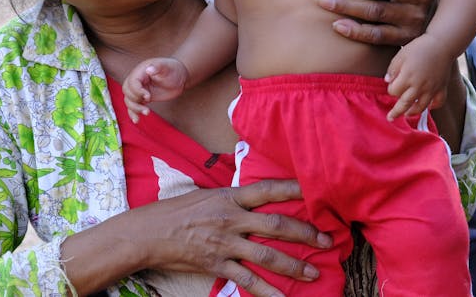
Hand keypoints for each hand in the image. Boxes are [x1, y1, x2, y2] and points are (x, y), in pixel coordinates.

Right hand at [122, 57, 188, 122]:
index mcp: (141, 71)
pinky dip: (133, 113)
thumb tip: (149, 69)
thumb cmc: (173, 69)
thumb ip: (158, 67)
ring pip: (128, 100)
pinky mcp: (143, 98)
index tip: (149, 96)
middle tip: (149, 101)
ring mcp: (139, 89)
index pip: (132, 82)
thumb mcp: (167, 67)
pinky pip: (133, 106)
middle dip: (135, 99)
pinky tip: (137, 120)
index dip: (138, 91)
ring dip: (134, 108)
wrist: (179, 77)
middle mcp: (137, 80)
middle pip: (127, 91)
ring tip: (147, 112)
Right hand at [135, 181, 330, 296]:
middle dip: (305, 233)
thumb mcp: (206, 195)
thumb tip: (254, 197)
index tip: (315, 189)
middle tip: (326, 240)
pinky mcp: (217, 265)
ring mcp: (225, 243)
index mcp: (230, 197)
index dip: (293, 188)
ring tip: (313, 274)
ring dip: (294, 265)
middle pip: (277, 224)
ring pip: (268, 254)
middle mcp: (232, 218)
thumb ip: (232, 198)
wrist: (149, 233)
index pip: (267, 189)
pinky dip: (267, 292)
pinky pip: (248, 280)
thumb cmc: (176, 211)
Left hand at [384, 34, 450, 119]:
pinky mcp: (442, 88)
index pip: (394, 92)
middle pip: (404, 104)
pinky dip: (433, 106)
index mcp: (407, 78)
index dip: (391, 89)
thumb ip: (392, 69)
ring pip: (421, 107)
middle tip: (390, 118)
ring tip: (407, 114)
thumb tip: (387, 81)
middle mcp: (419, 87)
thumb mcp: (401, 55)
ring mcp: (432, 89)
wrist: (442, 44)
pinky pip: (438, 102)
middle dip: (396, 112)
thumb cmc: (419, 47)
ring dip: (412, 112)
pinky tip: (428, 106)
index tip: (392, 84)